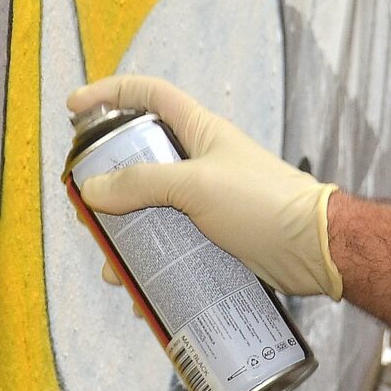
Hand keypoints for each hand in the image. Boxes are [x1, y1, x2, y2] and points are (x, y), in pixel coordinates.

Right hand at [65, 74, 343, 299]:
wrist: (316, 250)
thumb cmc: (263, 203)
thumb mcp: (196, 186)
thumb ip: (142, 183)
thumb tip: (91, 189)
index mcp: (199, 132)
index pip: (149, 96)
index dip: (111, 94)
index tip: (74, 109)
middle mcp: (200, 163)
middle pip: (140, 164)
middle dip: (108, 192)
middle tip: (87, 216)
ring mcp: (207, 202)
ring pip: (151, 214)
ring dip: (127, 242)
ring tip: (115, 272)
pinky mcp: (214, 239)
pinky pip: (172, 249)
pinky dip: (153, 269)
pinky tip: (142, 296)